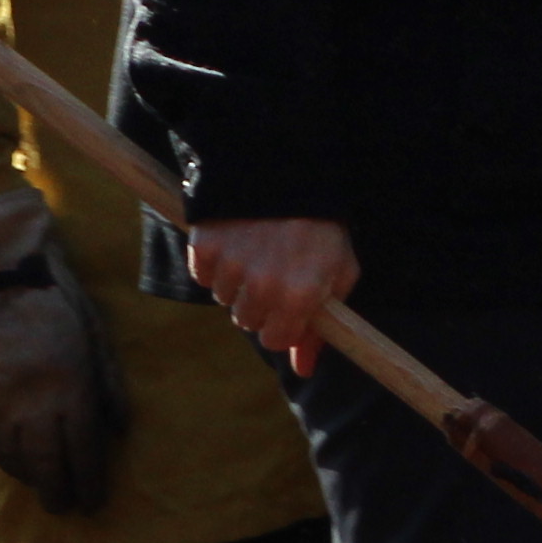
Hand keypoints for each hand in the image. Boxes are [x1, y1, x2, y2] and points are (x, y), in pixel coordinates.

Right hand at [0, 187, 126, 512]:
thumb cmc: (53, 297)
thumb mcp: (94, 334)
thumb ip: (107, 384)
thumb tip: (118, 430)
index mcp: (68, 391)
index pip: (82, 455)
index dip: (89, 484)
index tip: (91, 503)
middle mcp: (28, 406)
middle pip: (46, 467)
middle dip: (58, 493)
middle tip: (63, 506)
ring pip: (10, 458)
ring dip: (26, 475)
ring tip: (36, 480)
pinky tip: (0, 456)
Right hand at [190, 216, 359, 371]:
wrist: (286, 171)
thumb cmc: (320, 226)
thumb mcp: (338, 273)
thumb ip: (321, 327)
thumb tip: (303, 371)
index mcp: (300, 296)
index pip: (275, 340)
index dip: (282, 324)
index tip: (288, 304)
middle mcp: (264, 285)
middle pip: (247, 321)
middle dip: (260, 303)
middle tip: (273, 270)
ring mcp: (232, 266)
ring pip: (225, 299)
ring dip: (237, 281)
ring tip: (257, 249)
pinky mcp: (206, 246)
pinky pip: (204, 275)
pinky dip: (215, 262)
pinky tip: (236, 240)